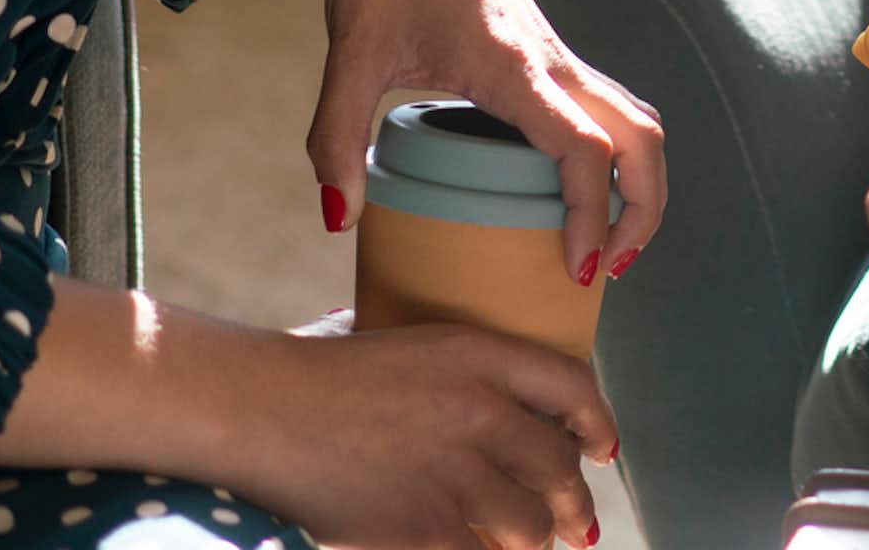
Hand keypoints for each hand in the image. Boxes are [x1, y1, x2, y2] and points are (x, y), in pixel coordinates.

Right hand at [239, 310, 618, 549]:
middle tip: (580, 522)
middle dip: (575, 502)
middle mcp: (483, 411)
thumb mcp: (407, 340)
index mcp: (480, 353)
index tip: (603, 447)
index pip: (573, 387)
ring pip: (532, 526)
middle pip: (559, 467)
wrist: (266, 411)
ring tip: (533, 545)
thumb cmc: (321, 370)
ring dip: (534, 541)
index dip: (597, 422)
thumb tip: (482, 390)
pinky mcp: (429, 530)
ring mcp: (458, 475)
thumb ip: (454, 367)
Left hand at [289, 0, 667, 285]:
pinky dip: (619, 156)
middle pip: (640, 136)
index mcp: (510, 64)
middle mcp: (549, 58)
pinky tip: (577, 193)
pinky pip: (609, 108)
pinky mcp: (548, 50)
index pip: (583, 147)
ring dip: (641, 182)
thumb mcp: (349, 55)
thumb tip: (338, 220)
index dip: (593, 213)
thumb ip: (334, 140)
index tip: (578, 271)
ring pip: (635, 118)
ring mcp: (556, 51)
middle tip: (605, 274)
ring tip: (605, 243)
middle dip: (642, 209)